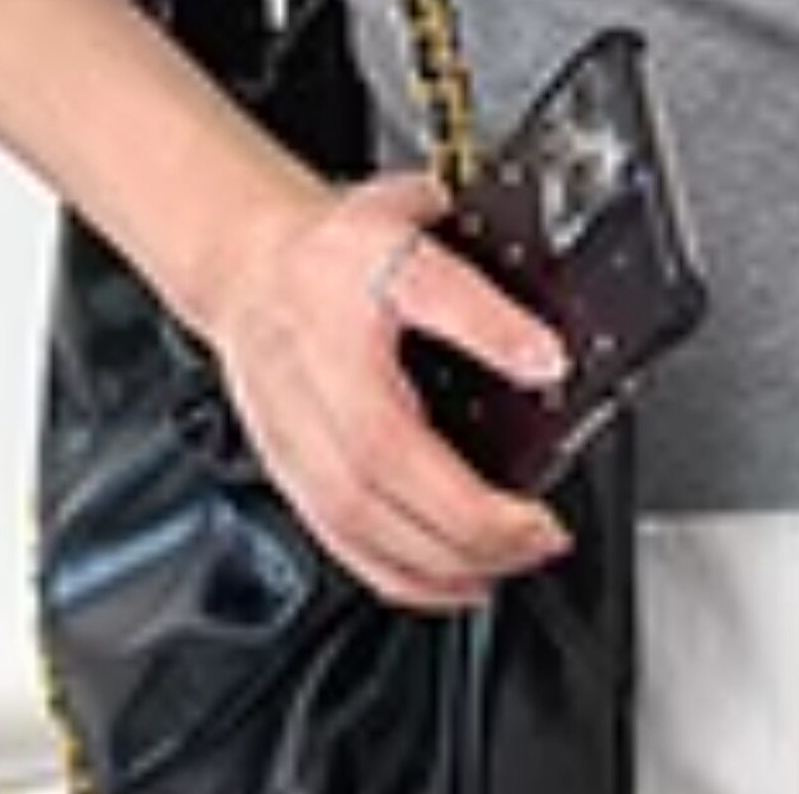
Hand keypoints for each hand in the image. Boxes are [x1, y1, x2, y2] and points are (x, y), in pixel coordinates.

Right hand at [203, 166, 580, 611]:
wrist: (248, 268)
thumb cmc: (336, 248)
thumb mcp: (417, 216)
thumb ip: (476, 270)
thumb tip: (543, 342)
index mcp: (354, 273)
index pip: (424, 286)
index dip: (488, 326)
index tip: (549, 363)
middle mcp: (317, 356)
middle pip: (382, 452)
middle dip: (470, 509)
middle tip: (542, 527)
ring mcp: (294, 426)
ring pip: (359, 515)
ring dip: (443, 557)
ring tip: (514, 558)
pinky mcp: (288, 472)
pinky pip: (341, 543)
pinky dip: (404, 578)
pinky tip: (456, 583)